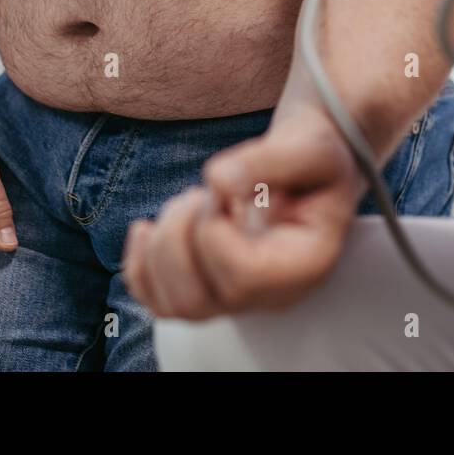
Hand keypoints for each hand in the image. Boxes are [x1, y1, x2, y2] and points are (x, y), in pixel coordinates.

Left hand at [121, 113, 361, 318]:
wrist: (307, 170)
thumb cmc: (314, 162)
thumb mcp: (310, 149)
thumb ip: (270, 160)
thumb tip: (216, 180)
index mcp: (302, 268)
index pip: (239, 274)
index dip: (214, 225)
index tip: (225, 187)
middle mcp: (269, 297)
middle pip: (196, 300)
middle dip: (179, 237)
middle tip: (200, 194)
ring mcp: (237, 299)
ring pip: (172, 305)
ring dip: (161, 246)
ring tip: (188, 205)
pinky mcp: (209, 289)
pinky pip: (156, 302)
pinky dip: (139, 266)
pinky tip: (146, 228)